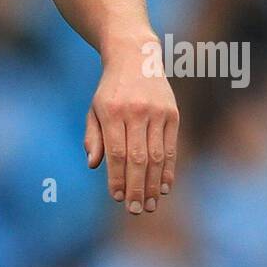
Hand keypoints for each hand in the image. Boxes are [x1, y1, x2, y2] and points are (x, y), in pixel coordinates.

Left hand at [84, 36, 179, 213]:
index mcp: (112, 111)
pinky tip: (165, 186)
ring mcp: (157, 112)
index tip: (117, 198)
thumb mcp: (94, 108)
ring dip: (155, 184)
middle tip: (136, 209)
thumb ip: (93, 137)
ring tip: (151, 204)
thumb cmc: (110, 89)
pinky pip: (171, 147)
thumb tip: (94, 165)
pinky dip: (169, 169)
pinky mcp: (173, 113)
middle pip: (138, 157)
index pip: (116, 152)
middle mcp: (136, 112)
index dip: (117, 177)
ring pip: (157, 155)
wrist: (135, 56)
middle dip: (137, 187)